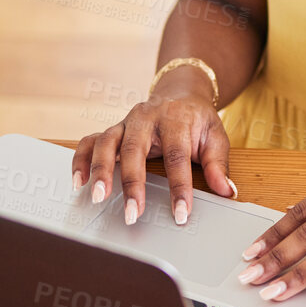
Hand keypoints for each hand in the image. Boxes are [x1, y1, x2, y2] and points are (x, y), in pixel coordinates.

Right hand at [72, 86, 234, 225]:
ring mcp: (125, 123)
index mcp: (176, 119)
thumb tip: (227, 191)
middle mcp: (146, 118)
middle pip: (135, 150)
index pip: (177, 156)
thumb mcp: (215, 136)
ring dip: (100, 171)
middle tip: (133, 213)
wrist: (181, 93)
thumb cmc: (197, 120)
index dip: (179, 187)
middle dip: (133, 184)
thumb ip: (218, 164)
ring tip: (98, 198)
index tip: (180, 213)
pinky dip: (80, 160)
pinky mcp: (112, 129)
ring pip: (106, 143)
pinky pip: (89, 141)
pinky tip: (78, 183)